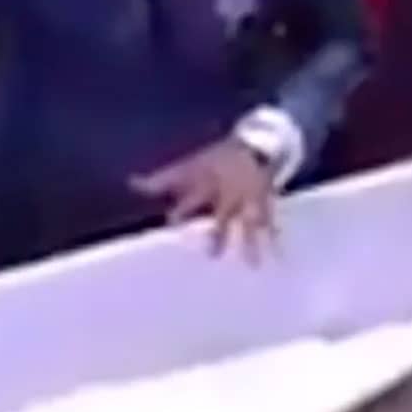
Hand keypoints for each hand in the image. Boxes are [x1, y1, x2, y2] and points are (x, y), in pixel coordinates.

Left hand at [131, 139, 278, 262]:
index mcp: (210, 184)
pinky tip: (281, 259)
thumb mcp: (189, 166)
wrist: (257, 145)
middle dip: (220, 233)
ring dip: (252, 245)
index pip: (194, 196)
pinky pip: (272, 226)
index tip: (173, 220)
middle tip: (213, 255)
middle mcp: (230, 194)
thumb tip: (131, 182)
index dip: (183, 208)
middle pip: (225, 215)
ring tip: (254, 266)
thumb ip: (160, 180)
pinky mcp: (266, 206)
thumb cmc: (215, 161)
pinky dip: (276, 243)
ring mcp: (250, 201)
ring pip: (252, 224)